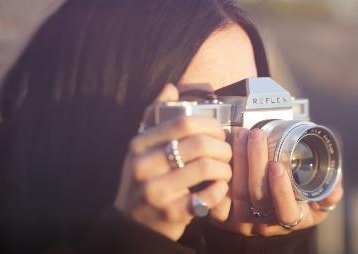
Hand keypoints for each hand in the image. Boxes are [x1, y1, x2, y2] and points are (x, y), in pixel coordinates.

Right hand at [114, 84, 232, 239]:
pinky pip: (208, 196)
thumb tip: (170, 87)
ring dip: (225, 168)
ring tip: (224, 171)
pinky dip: (220, 191)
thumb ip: (155, 116)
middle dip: (222, 147)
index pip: (182, 122)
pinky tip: (218, 189)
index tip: (219, 132)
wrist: (131, 223)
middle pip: (199, 144)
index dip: (210, 124)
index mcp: (139, 145)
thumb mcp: (140, 148)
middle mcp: (144, 166)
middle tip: (226, 153)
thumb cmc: (141, 181)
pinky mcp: (171, 212)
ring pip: (207, 168)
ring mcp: (157, 190)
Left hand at [213, 128, 343, 235]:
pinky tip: (223, 149)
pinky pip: (216, 194)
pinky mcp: (220, 212)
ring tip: (241, 134)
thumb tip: (336, 185)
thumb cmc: (291, 201)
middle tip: (256, 134)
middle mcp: (262, 223)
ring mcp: (239, 219)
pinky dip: (219, 171)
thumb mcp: (314, 201)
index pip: (285, 211)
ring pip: (235, 191)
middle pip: (256, 196)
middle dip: (254, 161)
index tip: (277, 165)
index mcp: (288, 219)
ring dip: (238, 159)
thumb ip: (329, 193)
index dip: (281, 190)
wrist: (263, 212)